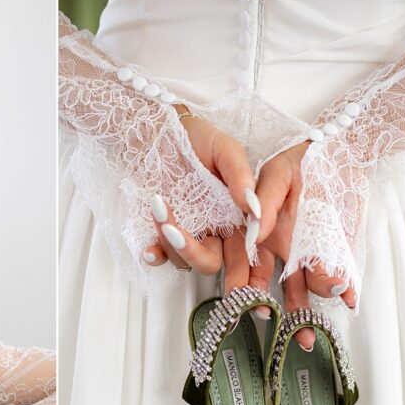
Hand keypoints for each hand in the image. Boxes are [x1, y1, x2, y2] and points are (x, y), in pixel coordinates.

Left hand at [141, 111, 260, 270]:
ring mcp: (186, 232)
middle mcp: (212, 229)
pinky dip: (155, 256)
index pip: (245, 250)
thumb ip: (240, 175)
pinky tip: (150, 249)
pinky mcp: (160, 232)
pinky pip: (160, 254)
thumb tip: (254, 207)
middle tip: (182, 238)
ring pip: (184, 259)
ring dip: (173, 243)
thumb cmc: (194, 138)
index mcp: (234, 215)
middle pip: (212, 261)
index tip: (240, 274)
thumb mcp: (224, 149)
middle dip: (198, 258)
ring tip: (161, 208)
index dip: (245, 269)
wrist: (157, 130)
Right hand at [255, 141, 355, 349]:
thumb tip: (254, 234)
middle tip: (281, 333)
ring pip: (304, 289)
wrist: (345, 149)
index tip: (244, 302)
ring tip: (309, 337)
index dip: (243, 287)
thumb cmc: (304, 158)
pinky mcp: (337, 252)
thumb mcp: (279, 175)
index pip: (247, 267)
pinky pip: (339, 275)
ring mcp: (310, 254)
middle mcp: (283, 250)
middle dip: (278, 313)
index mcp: (261, 233)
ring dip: (306, 314)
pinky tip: (349, 300)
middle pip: (274, 288)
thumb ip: (264, 203)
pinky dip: (346, 289)